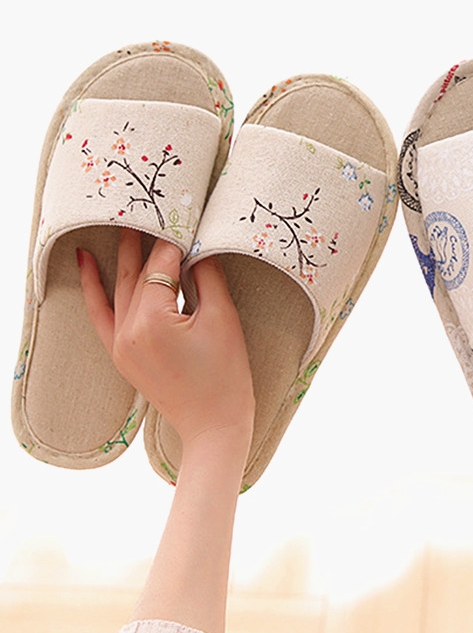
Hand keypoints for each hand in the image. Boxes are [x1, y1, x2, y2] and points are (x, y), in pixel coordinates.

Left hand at [78, 229, 254, 453]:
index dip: (176, 240)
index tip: (185, 217)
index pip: (162, 265)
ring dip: (121, 256)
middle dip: (146, 240)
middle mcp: (128, 330)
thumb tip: (197, 247)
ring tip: (124, 224)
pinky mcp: (120, 355)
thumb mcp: (222, 319)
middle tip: (150, 207)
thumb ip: (206, 277)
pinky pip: (100, 314)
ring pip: (119, 288)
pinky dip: (92, 288)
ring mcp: (119, 344)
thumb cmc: (227, 376)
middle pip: (137, 273)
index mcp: (153, 320)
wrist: (215, 425)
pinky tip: (85, 262)